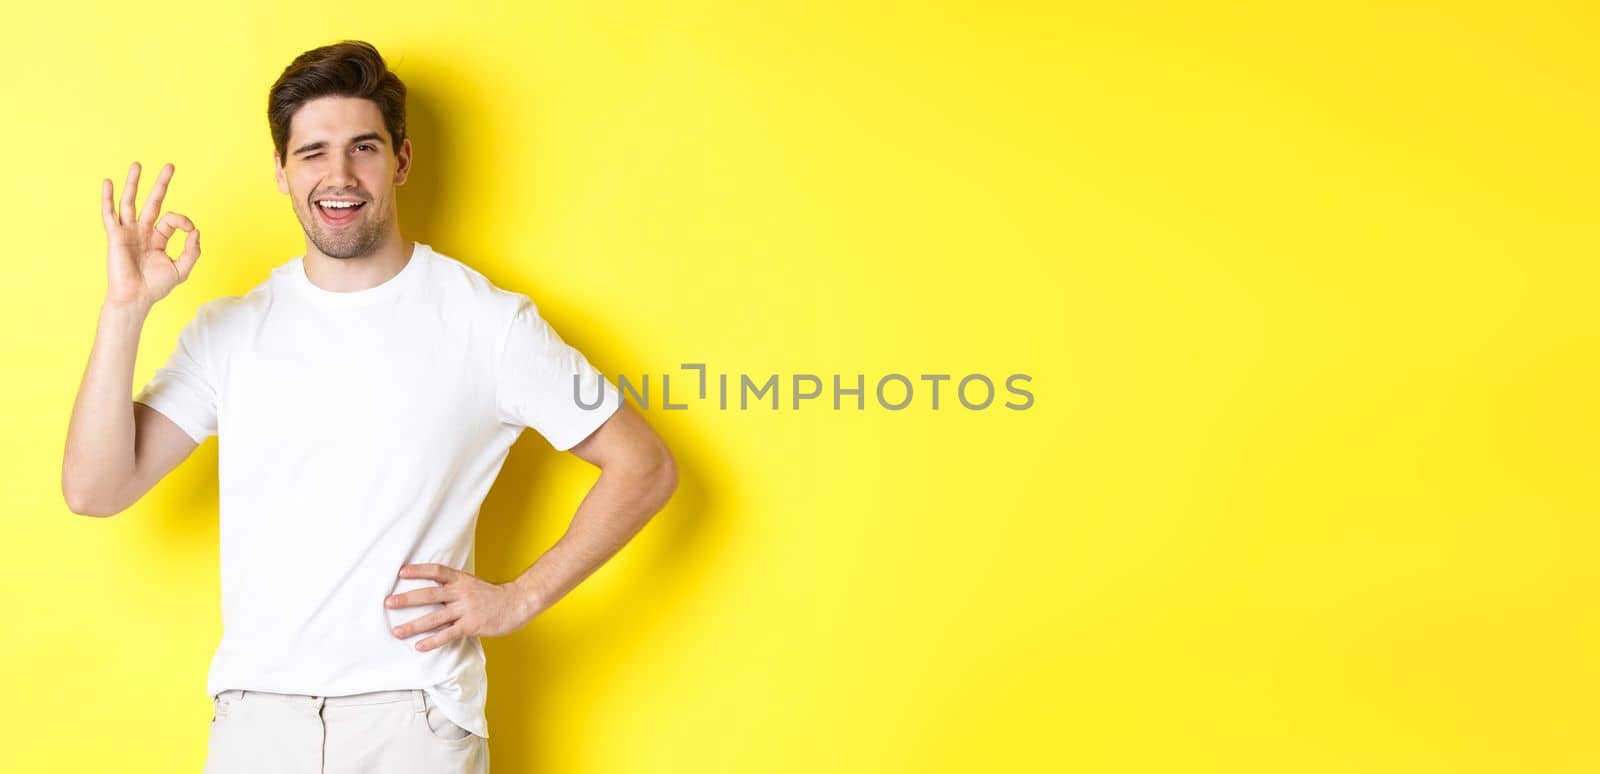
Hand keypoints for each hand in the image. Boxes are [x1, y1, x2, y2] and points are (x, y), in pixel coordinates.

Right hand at [102, 161, 200, 306]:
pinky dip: (108, 198)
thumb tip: (196, 230)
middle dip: (161, 184)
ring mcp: (128, 232)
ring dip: (134, 183)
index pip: (172, 219)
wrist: (137, 298)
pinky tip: (108, 182)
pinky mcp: (115, 236)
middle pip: (152, 202)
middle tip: (170, 166)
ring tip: (138, 164)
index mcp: (158, 238)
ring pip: (130, 202)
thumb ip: (192, 250)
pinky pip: (110, 214)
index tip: (191, 230)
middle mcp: (142, 231)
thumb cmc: (156, 287)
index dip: (183, 220)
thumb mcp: (181, 269)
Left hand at [386, 563, 540, 651]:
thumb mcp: (473, 584)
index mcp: (461, 580)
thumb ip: (455, 588)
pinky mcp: (471, 625)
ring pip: (434, 617)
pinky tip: (419, 646)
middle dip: (407, 599)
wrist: (518, 603)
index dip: (419, 570)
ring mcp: (466, 609)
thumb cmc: (494, 596)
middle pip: (429, 593)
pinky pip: (448, 634)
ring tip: (396, 631)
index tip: (401, 572)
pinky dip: (432, 641)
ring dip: (413, 625)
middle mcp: (461, 592)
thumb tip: (434, 592)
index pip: (437, 571)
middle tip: (388, 602)